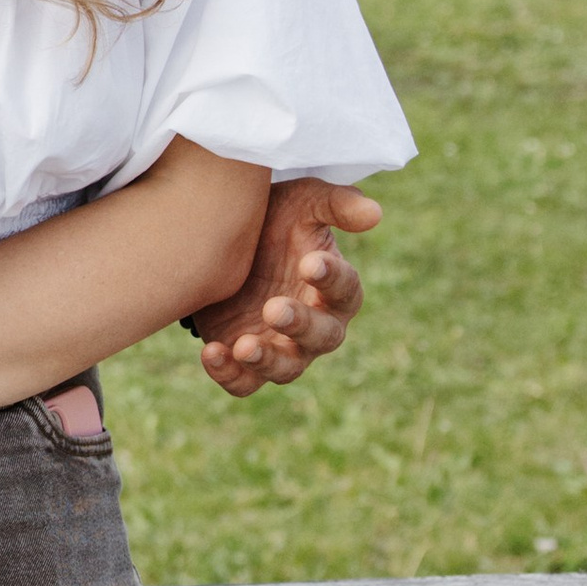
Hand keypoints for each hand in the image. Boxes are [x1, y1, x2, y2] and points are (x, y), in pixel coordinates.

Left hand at [187, 177, 378, 398]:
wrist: (222, 241)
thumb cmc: (276, 221)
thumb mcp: (302, 203)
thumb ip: (336, 204)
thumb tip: (375, 212)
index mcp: (335, 287)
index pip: (345, 289)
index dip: (331, 278)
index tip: (309, 262)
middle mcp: (317, 324)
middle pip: (322, 337)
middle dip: (300, 324)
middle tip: (274, 308)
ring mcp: (283, 347)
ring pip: (286, 369)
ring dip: (267, 360)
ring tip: (244, 346)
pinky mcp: (247, 363)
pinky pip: (244, 382)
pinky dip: (229, 374)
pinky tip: (211, 352)